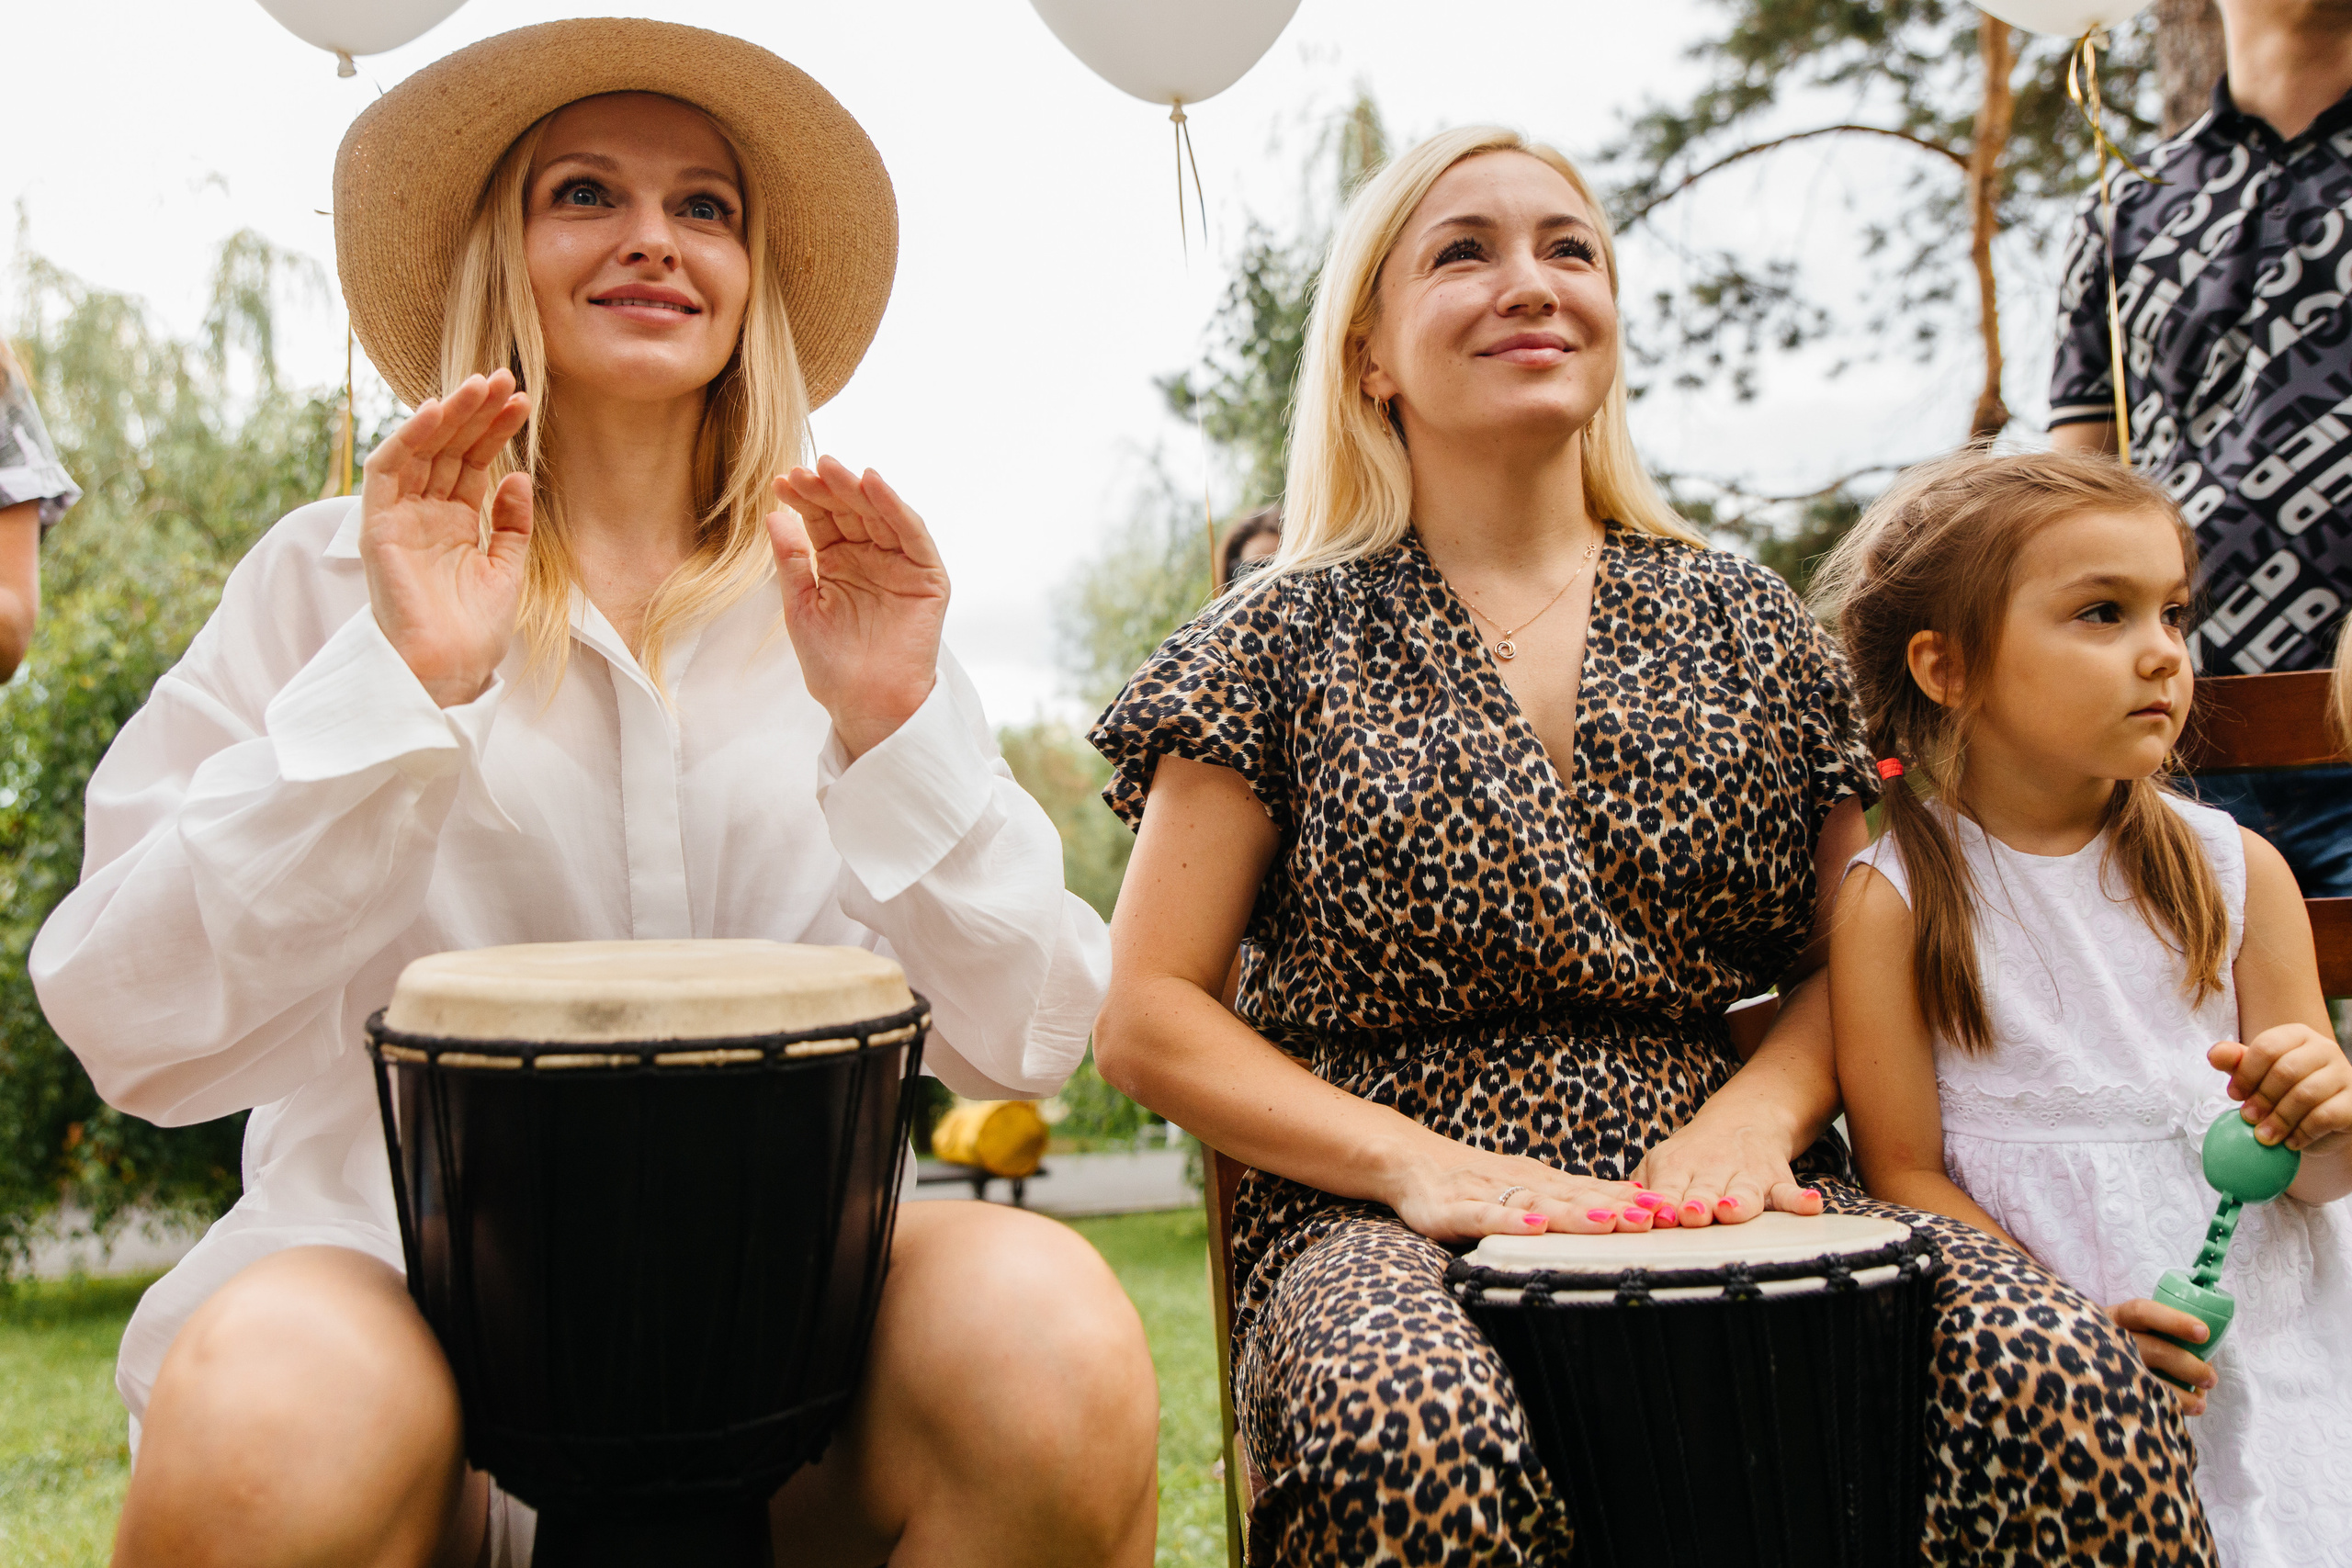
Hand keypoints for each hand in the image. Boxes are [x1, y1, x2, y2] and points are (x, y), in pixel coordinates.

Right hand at [359, 372, 533, 708]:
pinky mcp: (378, 528)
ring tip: (480, 385)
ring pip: (421, 450)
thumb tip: (519, 476)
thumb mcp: (508, 569)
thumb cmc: (475, 630)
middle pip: (449, 448)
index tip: (524, 402)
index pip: (472, 462)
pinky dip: (408, 438)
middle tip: (505, 379)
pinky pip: (388, 472)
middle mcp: (424, 515)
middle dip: (476, 411)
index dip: (495, 430)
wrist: (450, 669)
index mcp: (454, 524)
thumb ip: (512, 524)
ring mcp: (400, 519)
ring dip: (449, 414)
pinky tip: (435, 412)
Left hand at [768, 456, 949, 759]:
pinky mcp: (928, 577)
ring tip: (831, 469)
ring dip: (857, 489)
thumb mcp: (800, 608)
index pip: (823, 519)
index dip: (804, 499)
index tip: (780, 482)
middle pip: (850, 511)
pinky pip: (912, 534)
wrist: (866, 704)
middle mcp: (871, 558)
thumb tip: (774, 515)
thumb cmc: (832, 666)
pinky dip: (895, 506)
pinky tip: (872, 484)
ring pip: (880, 515)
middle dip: (827, 488)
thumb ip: (792, 562)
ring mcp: (901, 565)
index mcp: (839, 563)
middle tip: (805, 471)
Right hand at [1383, 1138, 1649, 1244]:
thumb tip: (1635, 1200)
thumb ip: (1575, 1196)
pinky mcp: (1454, 1210)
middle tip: (1654, 1219)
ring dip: (1574, 1214)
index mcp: (1542, 1182)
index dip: (1631, 1202)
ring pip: (1537, 1205)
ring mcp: (1488, 1195)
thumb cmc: (1474, 1181)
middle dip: (1616, 1209)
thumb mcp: (1529, 1186)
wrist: (1410, 1161)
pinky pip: (1485, 1216)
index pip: (1594, 1191)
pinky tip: (1533, 1226)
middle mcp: (1522, 1184)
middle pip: (1575, 1198)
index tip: (1671, 1211)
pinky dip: (1511, 1221)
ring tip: (1609, 1222)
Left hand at [1630, 1109, 1824, 1228]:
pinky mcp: (1776, 1179)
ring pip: (1745, 1192)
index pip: (1669, 1188)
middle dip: (1698, 1203)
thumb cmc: (1692, 1155)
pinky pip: (1790, 1192)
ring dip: (1739, 1202)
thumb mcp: (1661, 1162)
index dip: (1665, 1202)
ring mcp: (1747, 1175)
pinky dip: (1801, 1200)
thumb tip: (1625, 1210)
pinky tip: (1811, 1205)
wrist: (1742, 1120)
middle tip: (1692, 1215)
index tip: (1662, 1216)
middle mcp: (1712, 1169)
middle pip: (1705, 1191)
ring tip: (1732, 1210)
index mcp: (1678, 1166)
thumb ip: (1643, 1186)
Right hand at [2111, 1297, 2217, 1414]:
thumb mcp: (2126, 1330)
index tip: (2204, 1333)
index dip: (2175, 1321)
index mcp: (2115, 1318)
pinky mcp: (2105, 1395)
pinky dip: (2164, 1409)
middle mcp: (2105, 1340)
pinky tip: (2179, 1413)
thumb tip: (2205, 1354)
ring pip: (2147, 1381)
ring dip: (2181, 1394)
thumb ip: (2155, 1334)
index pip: (2143, 1312)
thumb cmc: (2116, 1348)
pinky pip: (2138, 1404)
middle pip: (2153, 1349)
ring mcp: (2103, 1368)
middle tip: (2210, 1378)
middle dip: (2188, 1365)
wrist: (2070, 1373)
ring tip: (2201, 1402)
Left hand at [2210, 1027, 2351, 1151]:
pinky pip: (2325, 1116)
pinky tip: (2290, 1142)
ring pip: (2306, 1094)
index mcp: (2298, 1035)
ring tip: (2263, 1136)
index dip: (2246, 1073)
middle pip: (2286, 1070)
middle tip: (2247, 1118)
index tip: (2234, 1095)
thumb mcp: (2257, 1076)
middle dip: (2261, 1098)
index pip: (2268, 1046)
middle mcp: (2326, 1049)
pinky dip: (2303, 1132)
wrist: (2322, 1123)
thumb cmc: (2283, 1093)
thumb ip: (2236, 1063)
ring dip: (2279, 1119)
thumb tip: (2214, 1055)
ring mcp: (2345, 1075)